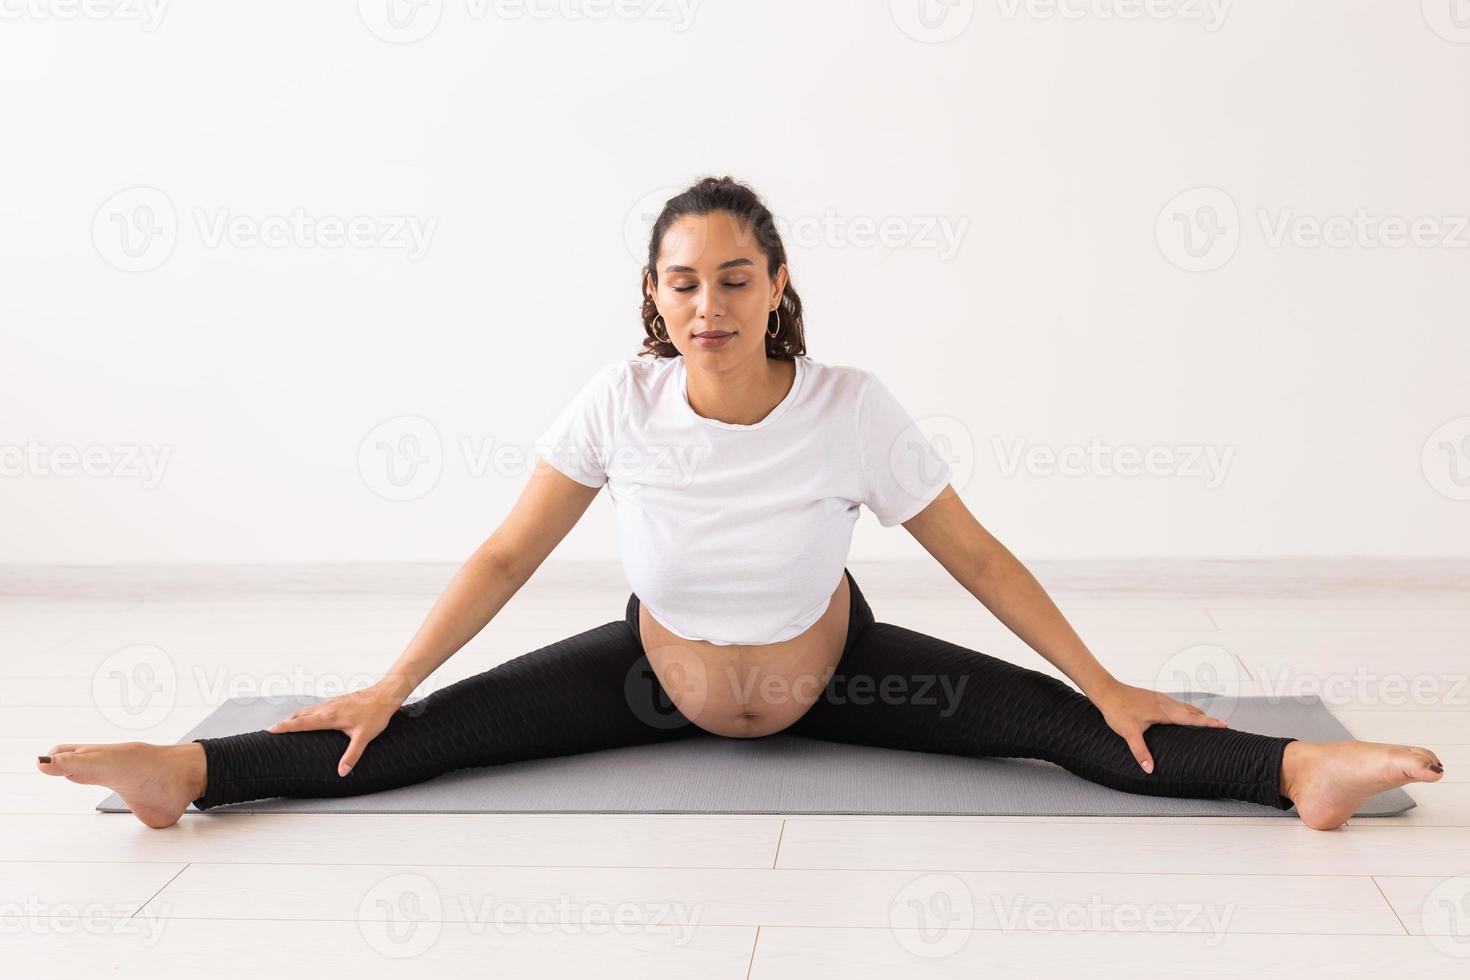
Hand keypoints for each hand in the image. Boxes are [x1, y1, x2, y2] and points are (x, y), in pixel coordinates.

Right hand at [265, 682, 404, 776]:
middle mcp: (327, 708)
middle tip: (272, 731)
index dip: (285, 726)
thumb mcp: (364, 737)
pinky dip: (307, 713)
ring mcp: (331, 703)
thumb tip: (342, 772)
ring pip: (308, 709)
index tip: (270, 730)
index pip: (302, 722)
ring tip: (286, 725)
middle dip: (285, 723)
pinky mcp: (337, 701)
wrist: (385, 695)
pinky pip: (316, 707)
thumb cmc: (375, 714)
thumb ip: (352, 755)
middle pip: (300, 715)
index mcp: (329, 716)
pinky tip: (310, 719)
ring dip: (295, 717)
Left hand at [1089, 681, 1228, 774]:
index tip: (1223, 724)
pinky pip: (1175, 703)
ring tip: (1207, 721)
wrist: (1106, 690)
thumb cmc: (1117, 710)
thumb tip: (1149, 769)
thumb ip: (1140, 751)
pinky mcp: (1154, 697)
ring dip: (1196, 713)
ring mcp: (1160, 698)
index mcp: (1163, 711)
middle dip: (1206, 718)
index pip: (1191, 717)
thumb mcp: (1128, 732)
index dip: (1207, 722)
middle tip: (1222, 725)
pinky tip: (1182, 713)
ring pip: (1183, 705)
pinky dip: (1185, 709)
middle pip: (1191, 710)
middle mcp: (1165, 702)